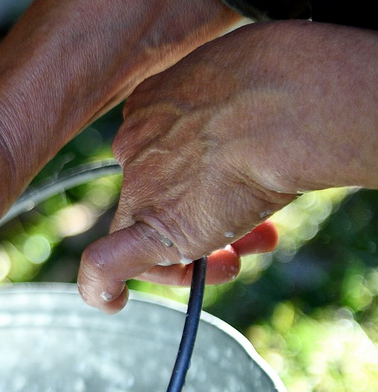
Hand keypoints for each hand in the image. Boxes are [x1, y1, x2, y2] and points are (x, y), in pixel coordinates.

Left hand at [78, 20, 377, 311]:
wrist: (286, 106)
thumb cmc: (289, 91)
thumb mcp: (259, 89)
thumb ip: (243, 115)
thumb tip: (268, 128)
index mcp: (156, 105)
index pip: (161, 155)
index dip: (196, 180)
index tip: (234, 185)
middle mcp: (138, 143)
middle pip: (155, 195)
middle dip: (203, 220)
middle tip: (247, 233)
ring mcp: (140, 186)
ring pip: (144, 231)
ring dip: (193, 255)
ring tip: (242, 254)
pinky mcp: (147, 226)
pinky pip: (103, 265)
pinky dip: (101, 288)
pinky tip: (111, 302)